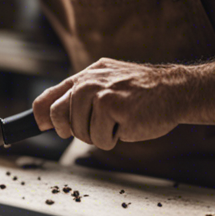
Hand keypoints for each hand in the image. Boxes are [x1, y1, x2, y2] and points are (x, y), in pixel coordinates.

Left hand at [32, 58, 187, 149]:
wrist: (175, 90)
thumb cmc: (143, 94)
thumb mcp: (108, 84)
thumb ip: (80, 97)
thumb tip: (48, 120)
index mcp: (85, 76)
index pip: (49, 97)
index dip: (40, 116)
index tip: (40, 127)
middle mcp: (88, 81)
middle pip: (58, 117)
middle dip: (72, 131)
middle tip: (94, 129)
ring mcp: (99, 93)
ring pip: (81, 133)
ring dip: (100, 136)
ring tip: (120, 121)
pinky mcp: (112, 107)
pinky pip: (100, 139)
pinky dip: (114, 139)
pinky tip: (128, 124)